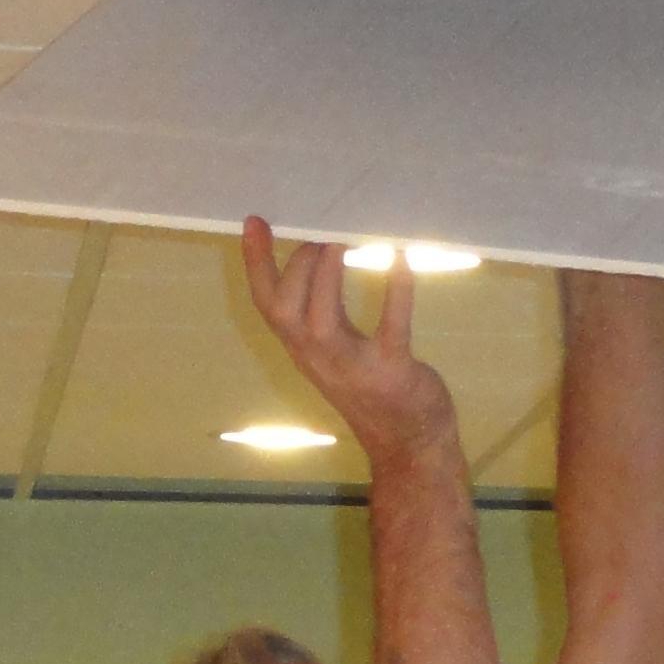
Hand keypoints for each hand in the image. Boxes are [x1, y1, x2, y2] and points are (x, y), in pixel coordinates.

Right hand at [241, 218, 458, 461]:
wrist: (409, 443)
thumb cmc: (374, 384)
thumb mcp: (336, 347)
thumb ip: (323, 308)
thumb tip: (318, 254)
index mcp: (303, 348)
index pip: (267, 305)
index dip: (257, 264)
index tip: (255, 221)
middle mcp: (318, 359)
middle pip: (284, 312)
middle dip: (295, 267)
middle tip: (319, 235)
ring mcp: (353, 368)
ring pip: (320, 322)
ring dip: (325, 277)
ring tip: (338, 241)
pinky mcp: (392, 371)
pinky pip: (391, 328)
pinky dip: (396, 291)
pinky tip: (402, 258)